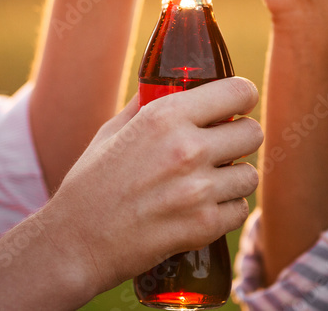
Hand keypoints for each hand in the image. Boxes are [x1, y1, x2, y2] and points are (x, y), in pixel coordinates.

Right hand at [44, 77, 262, 293]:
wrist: (75, 243)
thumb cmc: (90, 185)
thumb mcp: (113, 130)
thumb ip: (147, 104)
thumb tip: (169, 83)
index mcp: (165, 115)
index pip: (237, 92)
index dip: (242, 98)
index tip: (238, 105)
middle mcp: (187, 148)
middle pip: (252, 133)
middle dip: (240, 139)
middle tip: (222, 148)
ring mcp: (198, 189)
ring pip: (249, 175)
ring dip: (234, 179)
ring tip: (209, 183)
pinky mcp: (204, 225)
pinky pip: (240, 209)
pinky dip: (226, 211)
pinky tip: (201, 210)